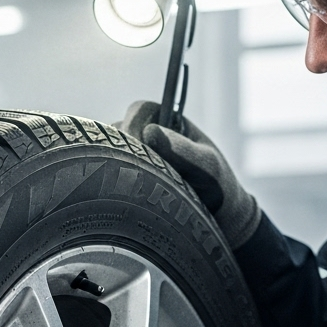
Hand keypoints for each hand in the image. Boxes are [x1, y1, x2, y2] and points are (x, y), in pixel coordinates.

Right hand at [116, 101, 261, 248]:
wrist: (216, 217)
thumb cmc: (216, 185)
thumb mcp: (206, 166)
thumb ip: (182, 149)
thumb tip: (150, 132)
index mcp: (168, 120)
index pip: (139, 110)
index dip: (133, 125)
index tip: (137, 149)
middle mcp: (147, 134)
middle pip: (119, 130)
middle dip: (124, 151)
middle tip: (137, 176)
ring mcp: (136, 155)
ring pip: (111, 153)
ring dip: (120, 168)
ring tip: (139, 190)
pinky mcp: (128, 176)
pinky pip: (110, 172)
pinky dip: (115, 183)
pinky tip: (129, 198)